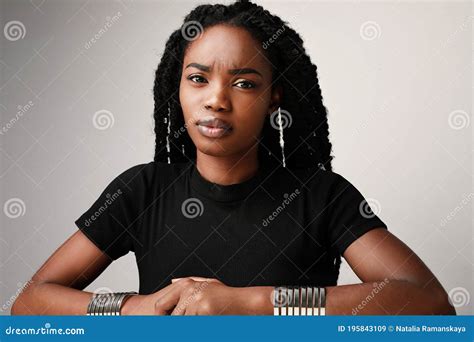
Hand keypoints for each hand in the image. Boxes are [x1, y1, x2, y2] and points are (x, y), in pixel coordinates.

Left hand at [121, 276, 272, 314]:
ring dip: (189, 323)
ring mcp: (195, 302)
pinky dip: (198, 325)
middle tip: (189, 319)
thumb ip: (188, 283)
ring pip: (179, 322)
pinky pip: (191, 324)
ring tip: (204, 316)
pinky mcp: (203, 311)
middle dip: (173, 323)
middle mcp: (188, 291)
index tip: (161, 323)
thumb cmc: (227, 296)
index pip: (160, 305)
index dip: (158, 319)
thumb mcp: (207, 285)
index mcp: (186, 285)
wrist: (245, 302)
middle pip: (170, 318)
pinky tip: (208, 319)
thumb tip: (172, 281)